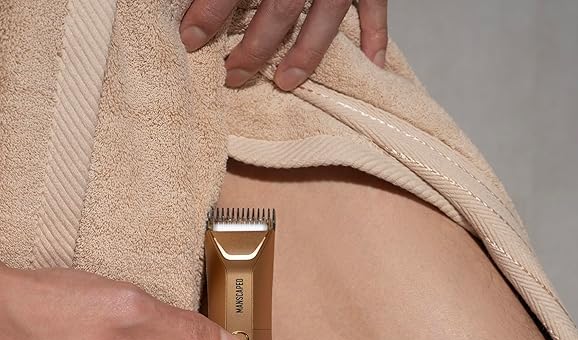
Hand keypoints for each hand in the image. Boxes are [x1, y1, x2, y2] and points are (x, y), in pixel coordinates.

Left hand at [179, 0, 387, 90]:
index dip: (209, 12)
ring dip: (304, 56)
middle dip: (252, 49)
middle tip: (231, 75)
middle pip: (278, 10)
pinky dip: (376, 36)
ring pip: (324, 20)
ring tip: (284, 83)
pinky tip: (372, 64)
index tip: (189, 39)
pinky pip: (375, 6)